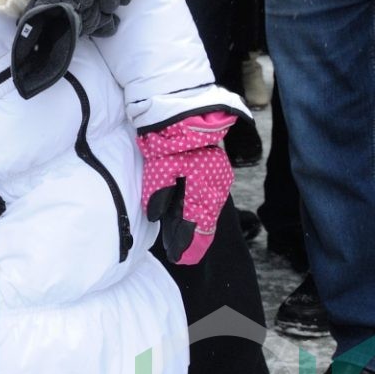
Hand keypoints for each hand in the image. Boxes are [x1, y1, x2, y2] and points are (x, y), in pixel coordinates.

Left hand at [138, 110, 236, 266]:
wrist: (184, 114)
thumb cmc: (169, 140)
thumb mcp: (158, 170)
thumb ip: (158, 195)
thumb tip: (156, 217)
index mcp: (203, 188)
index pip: (197, 225)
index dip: (189, 244)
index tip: (181, 258)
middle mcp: (216, 187)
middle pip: (205, 221)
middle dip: (192, 238)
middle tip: (181, 256)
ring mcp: (218, 180)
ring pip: (207, 211)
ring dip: (195, 226)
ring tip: (183, 242)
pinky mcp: (215, 173)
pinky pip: (208, 200)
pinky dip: (198, 212)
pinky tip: (188, 219)